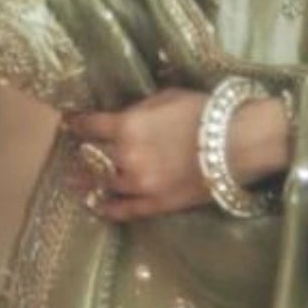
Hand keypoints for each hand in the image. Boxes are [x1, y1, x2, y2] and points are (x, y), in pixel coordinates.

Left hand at [60, 87, 292, 222]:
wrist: (238, 142)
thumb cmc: (206, 111)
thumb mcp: (166, 97)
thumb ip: (140, 108)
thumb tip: (125, 114)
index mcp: (127, 125)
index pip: (89, 125)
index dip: (76, 122)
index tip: (69, 121)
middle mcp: (126, 156)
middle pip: (91, 156)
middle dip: (80, 152)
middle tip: (72, 151)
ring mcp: (139, 184)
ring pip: (102, 184)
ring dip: (86, 180)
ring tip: (74, 180)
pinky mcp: (156, 204)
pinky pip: (124, 210)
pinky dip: (107, 208)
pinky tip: (97, 206)